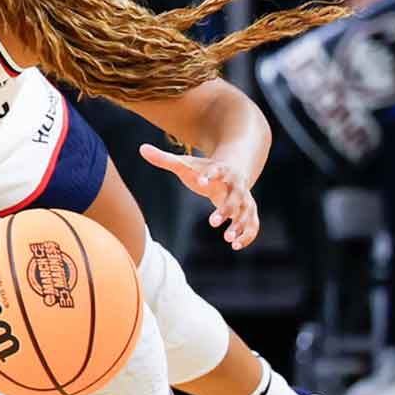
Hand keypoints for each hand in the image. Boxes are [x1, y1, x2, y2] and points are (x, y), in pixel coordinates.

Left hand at [140, 144, 259, 249]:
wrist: (232, 172)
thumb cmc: (204, 170)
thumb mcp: (186, 164)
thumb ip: (165, 159)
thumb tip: (141, 148)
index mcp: (222, 170)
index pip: (218, 171)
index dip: (210, 175)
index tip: (200, 181)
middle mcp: (237, 185)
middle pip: (236, 197)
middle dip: (226, 210)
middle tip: (212, 222)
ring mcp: (245, 200)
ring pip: (247, 213)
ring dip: (239, 226)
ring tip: (227, 239)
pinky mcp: (249, 212)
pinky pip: (253, 225)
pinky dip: (247, 235)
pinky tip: (236, 246)